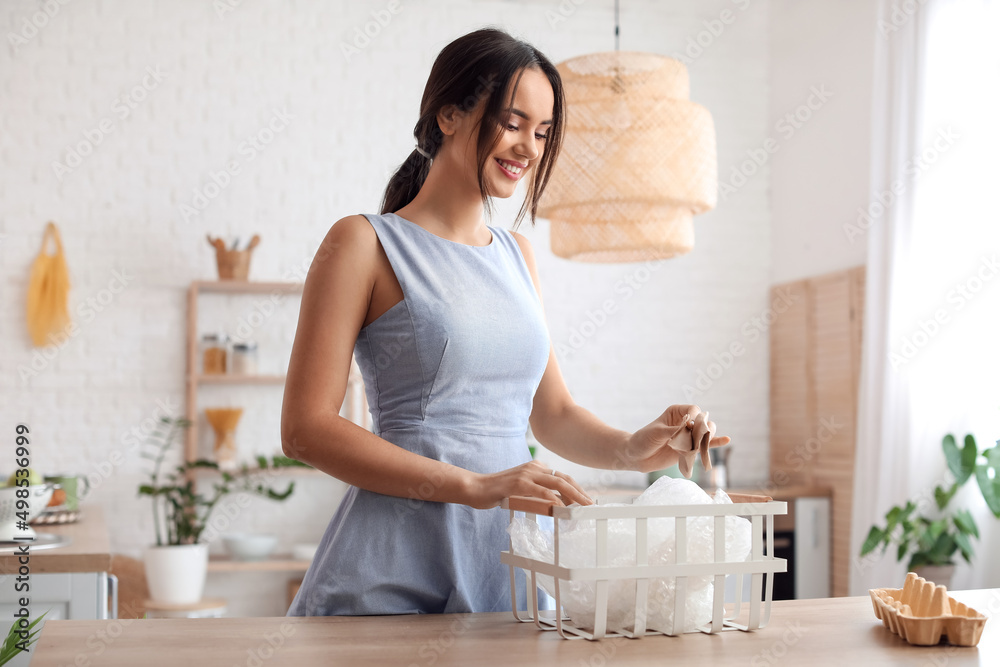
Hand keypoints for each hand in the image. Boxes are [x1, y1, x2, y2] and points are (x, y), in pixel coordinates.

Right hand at [465, 460, 593, 509]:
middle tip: (591, 506)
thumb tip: (555, 505)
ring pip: (557, 483)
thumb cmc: (498, 492)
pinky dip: (554, 500)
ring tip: (583, 508)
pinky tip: (562, 509)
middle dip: (580, 493)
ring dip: (573, 496)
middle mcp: (534, 467)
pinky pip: (542, 492)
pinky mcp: (519, 483)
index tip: (587, 501)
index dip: (577, 489)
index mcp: (536, 468)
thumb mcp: (521, 490)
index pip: (562, 477)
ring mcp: (526, 474)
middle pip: (564, 479)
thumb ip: (536, 493)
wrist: (476, 488)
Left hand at [623, 404, 731, 473]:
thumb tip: (689, 427)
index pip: (693, 409)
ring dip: (708, 437)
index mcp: (676, 412)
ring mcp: (688, 436)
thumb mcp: (657, 433)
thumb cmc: (643, 440)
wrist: (637, 456)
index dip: (696, 417)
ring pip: (706, 433)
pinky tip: (727, 440)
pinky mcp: (689, 448)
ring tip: (703, 443)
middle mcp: (684, 422)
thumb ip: (673, 430)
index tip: (690, 426)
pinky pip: (705, 445)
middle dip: (704, 428)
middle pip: (703, 420)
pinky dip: (716, 443)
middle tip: (698, 437)